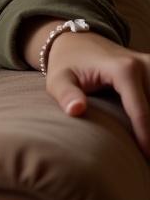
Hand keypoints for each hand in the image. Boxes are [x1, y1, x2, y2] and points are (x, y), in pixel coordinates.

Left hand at [44, 30, 149, 157]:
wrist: (76, 41)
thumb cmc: (66, 64)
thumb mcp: (58, 79)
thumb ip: (66, 94)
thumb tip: (76, 110)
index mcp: (123, 69)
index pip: (141, 111)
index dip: (145, 137)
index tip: (146, 158)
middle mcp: (143, 64)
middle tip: (144, 155)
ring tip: (144, 144)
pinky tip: (146, 125)